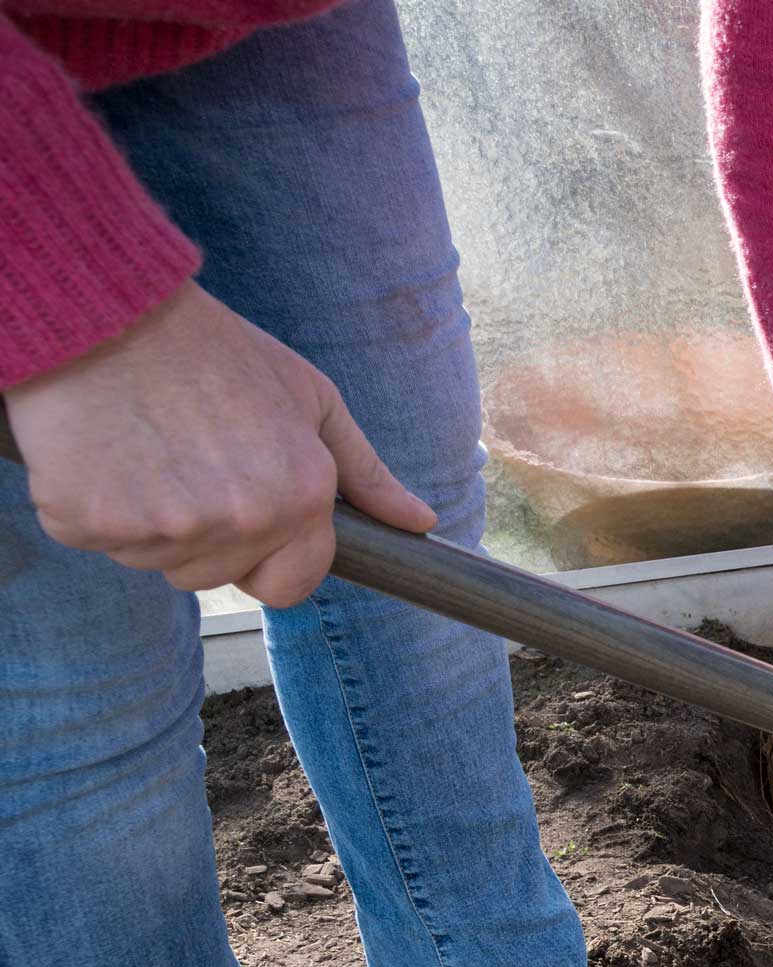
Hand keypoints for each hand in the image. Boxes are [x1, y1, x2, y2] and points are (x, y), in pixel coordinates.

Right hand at [4, 283, 435, 606]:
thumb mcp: (310, 399)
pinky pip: (94, 540)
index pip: (290, 586)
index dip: (270, 558)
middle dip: (207, 537)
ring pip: (157, 563)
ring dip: (149, 524)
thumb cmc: (212, 350)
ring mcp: (162, 526)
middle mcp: (239, 520)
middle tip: (184, 462)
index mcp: (299, 497)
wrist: (104, 307)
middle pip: (218, 577)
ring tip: (145, 450)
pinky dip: (89, 506)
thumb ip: (365, 471)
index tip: (245, 514)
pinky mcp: (87, 520)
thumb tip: (419, 522)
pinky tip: (100, 451)